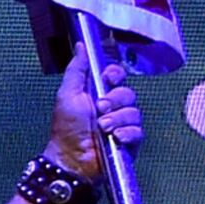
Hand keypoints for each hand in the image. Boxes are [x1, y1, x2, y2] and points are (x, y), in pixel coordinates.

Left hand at [47, 39, 145, 174]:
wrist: (70, 158)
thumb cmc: (66, 128)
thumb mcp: (68, 94)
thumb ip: (77, 69)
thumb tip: (81, 45)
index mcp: (99, 92)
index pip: (118, 75)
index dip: (115, 74)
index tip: (107, 78)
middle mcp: (114, 107)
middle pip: (128, 93)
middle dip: (114, 100)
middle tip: (100, 109)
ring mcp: (123, 125)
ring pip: (134, 112)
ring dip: (117, 119)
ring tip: (102, 128)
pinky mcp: (130, 142)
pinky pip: (138, 131)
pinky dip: (127, 134)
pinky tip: (114, 138)